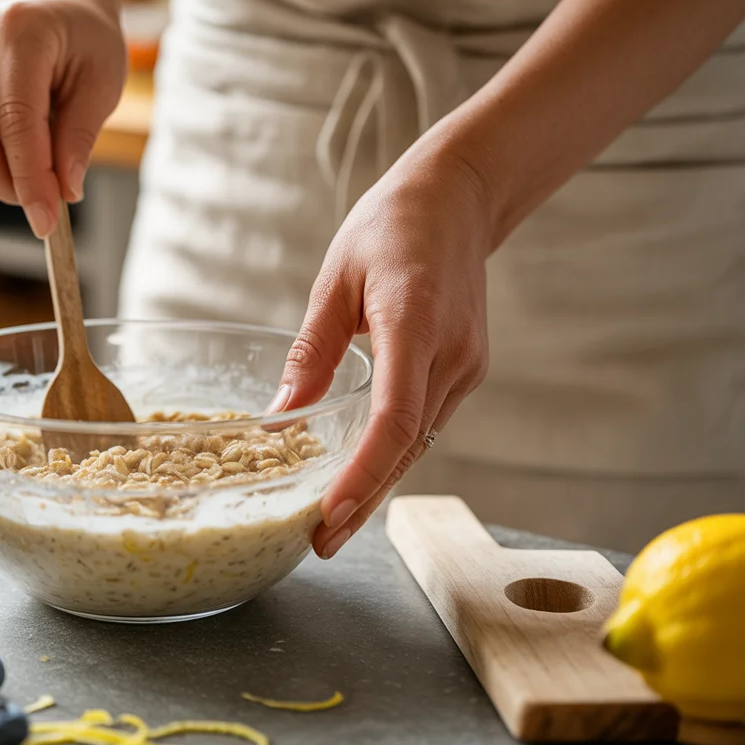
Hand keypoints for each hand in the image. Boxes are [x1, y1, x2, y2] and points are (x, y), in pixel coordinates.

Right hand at [0, 0, 125, 237]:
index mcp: (20, 28)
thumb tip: (63, 191)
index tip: (47, 221)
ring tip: (34, 174)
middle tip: (43, 206)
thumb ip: (80, 136)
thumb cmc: (86, 40)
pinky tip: (12, 150)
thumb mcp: (103, 82)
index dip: (30, 178)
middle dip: (5, 184)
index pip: (15, 121)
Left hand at [272, 146, 493, 557]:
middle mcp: (451, 355)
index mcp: (414, 324)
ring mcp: (466, 365)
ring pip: (419, 443)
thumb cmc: (391, 226)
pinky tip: (362, 474)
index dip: (363, 476)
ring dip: (378, 484)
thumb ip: (312, 353)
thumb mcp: (335, 279)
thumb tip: (278, 419)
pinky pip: (427, 422)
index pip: (394, 420)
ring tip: (332, 523)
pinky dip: (394, 453)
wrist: (459, 199)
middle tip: (320, 544)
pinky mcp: (466, 368)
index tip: (329, 516)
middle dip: (363, 501)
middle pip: (407, 448)